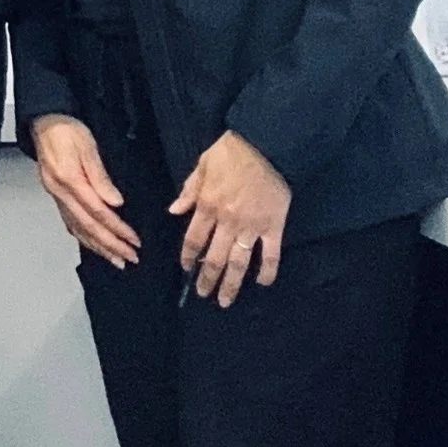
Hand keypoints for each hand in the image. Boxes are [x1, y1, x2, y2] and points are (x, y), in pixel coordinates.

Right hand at [26, 113, 139, 267]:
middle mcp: (60, 192)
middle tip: (129, 257)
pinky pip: (69, 221)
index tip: (133, 240)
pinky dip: (82, 236)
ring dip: (97, 247)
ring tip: (115, 259)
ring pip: (77, 228)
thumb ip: (100, 177)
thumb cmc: (67, 131)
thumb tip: (115, 202)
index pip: (97, 212)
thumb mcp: (88, 147)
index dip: (116, 229)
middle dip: (109, 245)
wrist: (44, 122)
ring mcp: (55, 195)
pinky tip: (92, 243)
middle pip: (87, 226)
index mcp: (69, 180)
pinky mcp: (55, 195)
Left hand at [173, 130, 289, 306]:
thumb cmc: (231, 153)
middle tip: (203, 295)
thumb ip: (189, 191)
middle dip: (207, 279)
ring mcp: (252, 226)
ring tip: (225, 300)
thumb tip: (173, 211)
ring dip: (231, 283)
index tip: (185, 269)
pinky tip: (262, 283)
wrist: (267, 146)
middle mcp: (227, 221)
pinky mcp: (274, 226)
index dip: (187, 257)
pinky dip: (267, 271)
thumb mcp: (201, 166)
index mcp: (207, 206)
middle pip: (214, 257)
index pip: (193, 239)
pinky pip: (271, 254)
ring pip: (239, 262)